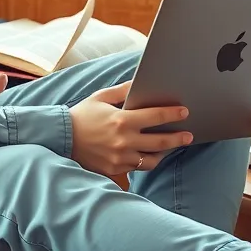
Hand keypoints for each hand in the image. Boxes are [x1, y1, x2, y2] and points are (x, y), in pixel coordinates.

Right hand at [69, 80, 191, 176]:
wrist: (61, 138)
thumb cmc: (82, 115)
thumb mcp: (101, 97)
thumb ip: (123, 90)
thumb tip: (140, 81)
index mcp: (122, 120)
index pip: (155, 117)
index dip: (173, 114)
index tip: (184, 112)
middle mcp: (124, 141)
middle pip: (160, 141)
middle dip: (178, 138)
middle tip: (189, 135)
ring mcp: (121, 157)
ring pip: (152, 159)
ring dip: (164, 152)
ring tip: (171, 146)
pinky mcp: (116, 169)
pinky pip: (139, 167)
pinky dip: (148, 160)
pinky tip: (152, 154)